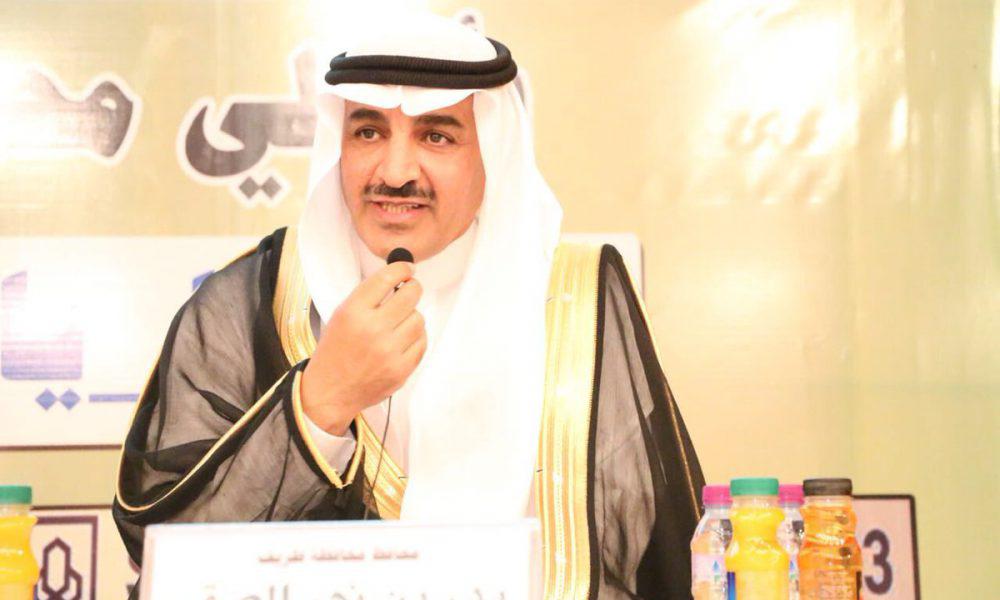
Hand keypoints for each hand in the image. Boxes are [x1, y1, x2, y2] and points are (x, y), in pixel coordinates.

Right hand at [300, 261, 426, 434]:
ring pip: (419, 319)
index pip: (387, 278)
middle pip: (411, 295)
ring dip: (412, 317)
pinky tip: (401, 341)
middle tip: (409, 291)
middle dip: (412, 289)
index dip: (402, 268)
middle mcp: (372, 329)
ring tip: (398, 324)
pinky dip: (415, 338)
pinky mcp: (401, 369)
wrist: (331, 391)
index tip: (407, 268)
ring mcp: (389, 351)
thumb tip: (401, 277)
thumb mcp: (341, 315)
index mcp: (353, 312)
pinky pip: (422, 342)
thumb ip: (369, 296)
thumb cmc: (336, 350)